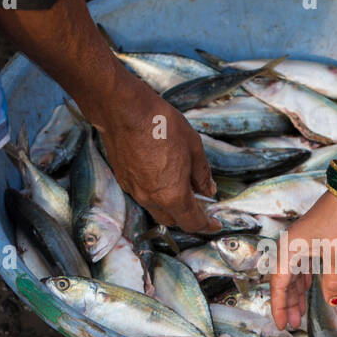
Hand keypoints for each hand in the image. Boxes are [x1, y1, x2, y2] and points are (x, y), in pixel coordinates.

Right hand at [80, 69, 217, 230]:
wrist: (122, 110)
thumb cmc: (161, 124)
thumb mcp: (193, 147)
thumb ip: (202, 174)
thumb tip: (209, 191)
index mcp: (172, 194)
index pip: (192, 222)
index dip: (206, 226)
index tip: (215, 224)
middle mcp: (151, 199)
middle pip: (172, 220)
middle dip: (188, 217)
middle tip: (200, 206)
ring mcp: (134, 190)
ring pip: (156, 209)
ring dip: (170, 206)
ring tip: (181, 188)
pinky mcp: (122, 180)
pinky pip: (143, 195)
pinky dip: (155, 194)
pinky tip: (161, 177)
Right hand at [269, 192, 336, 330]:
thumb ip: (333, 282)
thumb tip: (332, 304)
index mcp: (289, 251)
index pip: (279, 285)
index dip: (279, 306)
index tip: (282, 325)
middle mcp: (290, 247)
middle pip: (284, 281)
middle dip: (288, 303)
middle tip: (293, 324)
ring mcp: (300, 243)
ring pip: (294, 274)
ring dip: (296, 294)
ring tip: (300, 312)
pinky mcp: (311, 240)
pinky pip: (303, 266)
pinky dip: (305, 280)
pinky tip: (309, 289)